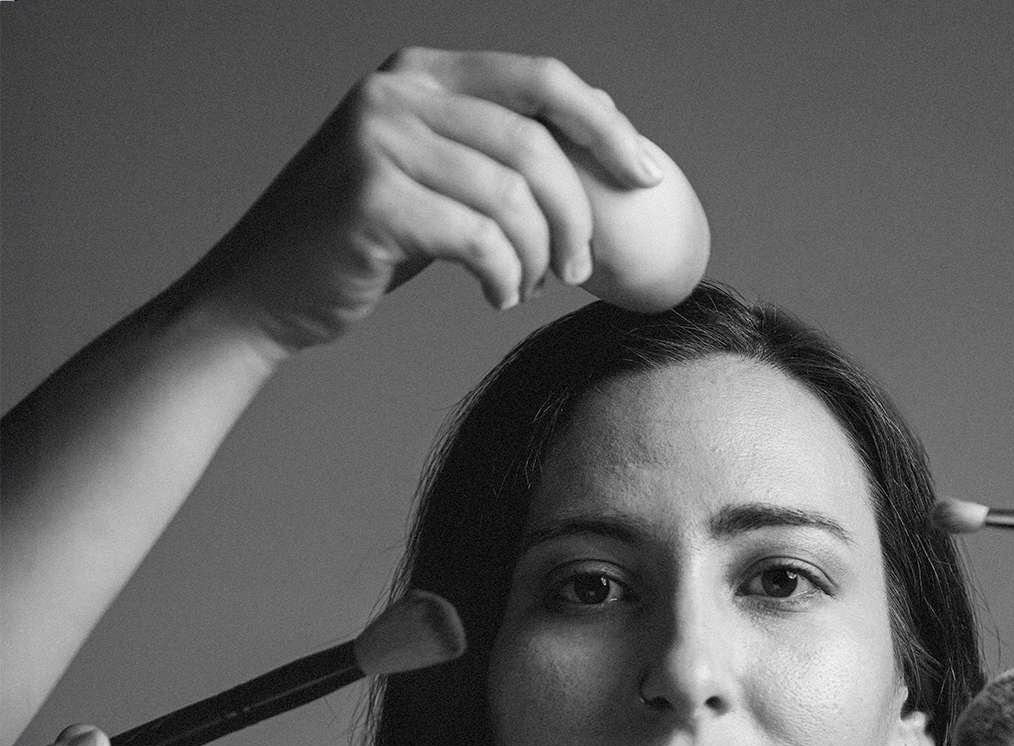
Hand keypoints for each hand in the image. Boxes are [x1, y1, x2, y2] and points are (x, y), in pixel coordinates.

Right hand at [194, 48, 665, 348]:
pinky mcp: (373, 201)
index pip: (539, 79)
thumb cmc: (354, 245)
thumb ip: (488, 154)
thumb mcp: (425, 179)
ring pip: (511, 195)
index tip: (644, 177)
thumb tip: (594, 148)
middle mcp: (397, 92)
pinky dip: (503, 277)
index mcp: (419, 71)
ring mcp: (380, 141)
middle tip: (582, 267)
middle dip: (576, 211)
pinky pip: (479, 240)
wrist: (259, 293)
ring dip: (539, 255)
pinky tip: (496, 297)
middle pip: (533, 142)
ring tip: (529, 287)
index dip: (604, 125)